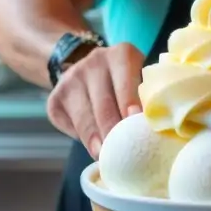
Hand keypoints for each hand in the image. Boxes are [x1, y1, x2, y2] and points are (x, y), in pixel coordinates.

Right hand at [46, 42, 144, 158]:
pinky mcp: (55, 98)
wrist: (87, 69)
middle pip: (104, 104)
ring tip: (105, 155)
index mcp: (121, 55)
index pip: (125, 82)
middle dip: (113, 131)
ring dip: (96, 140)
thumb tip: (156, 127)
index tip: (134, 121)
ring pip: (84, 117)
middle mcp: (94, 62)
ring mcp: (71, 79)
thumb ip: (147, 95)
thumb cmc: (127, 80)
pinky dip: (83, 138)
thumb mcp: (140, 76)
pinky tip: (93, 146)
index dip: (129, 103)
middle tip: (122, 152)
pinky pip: (69, 124)